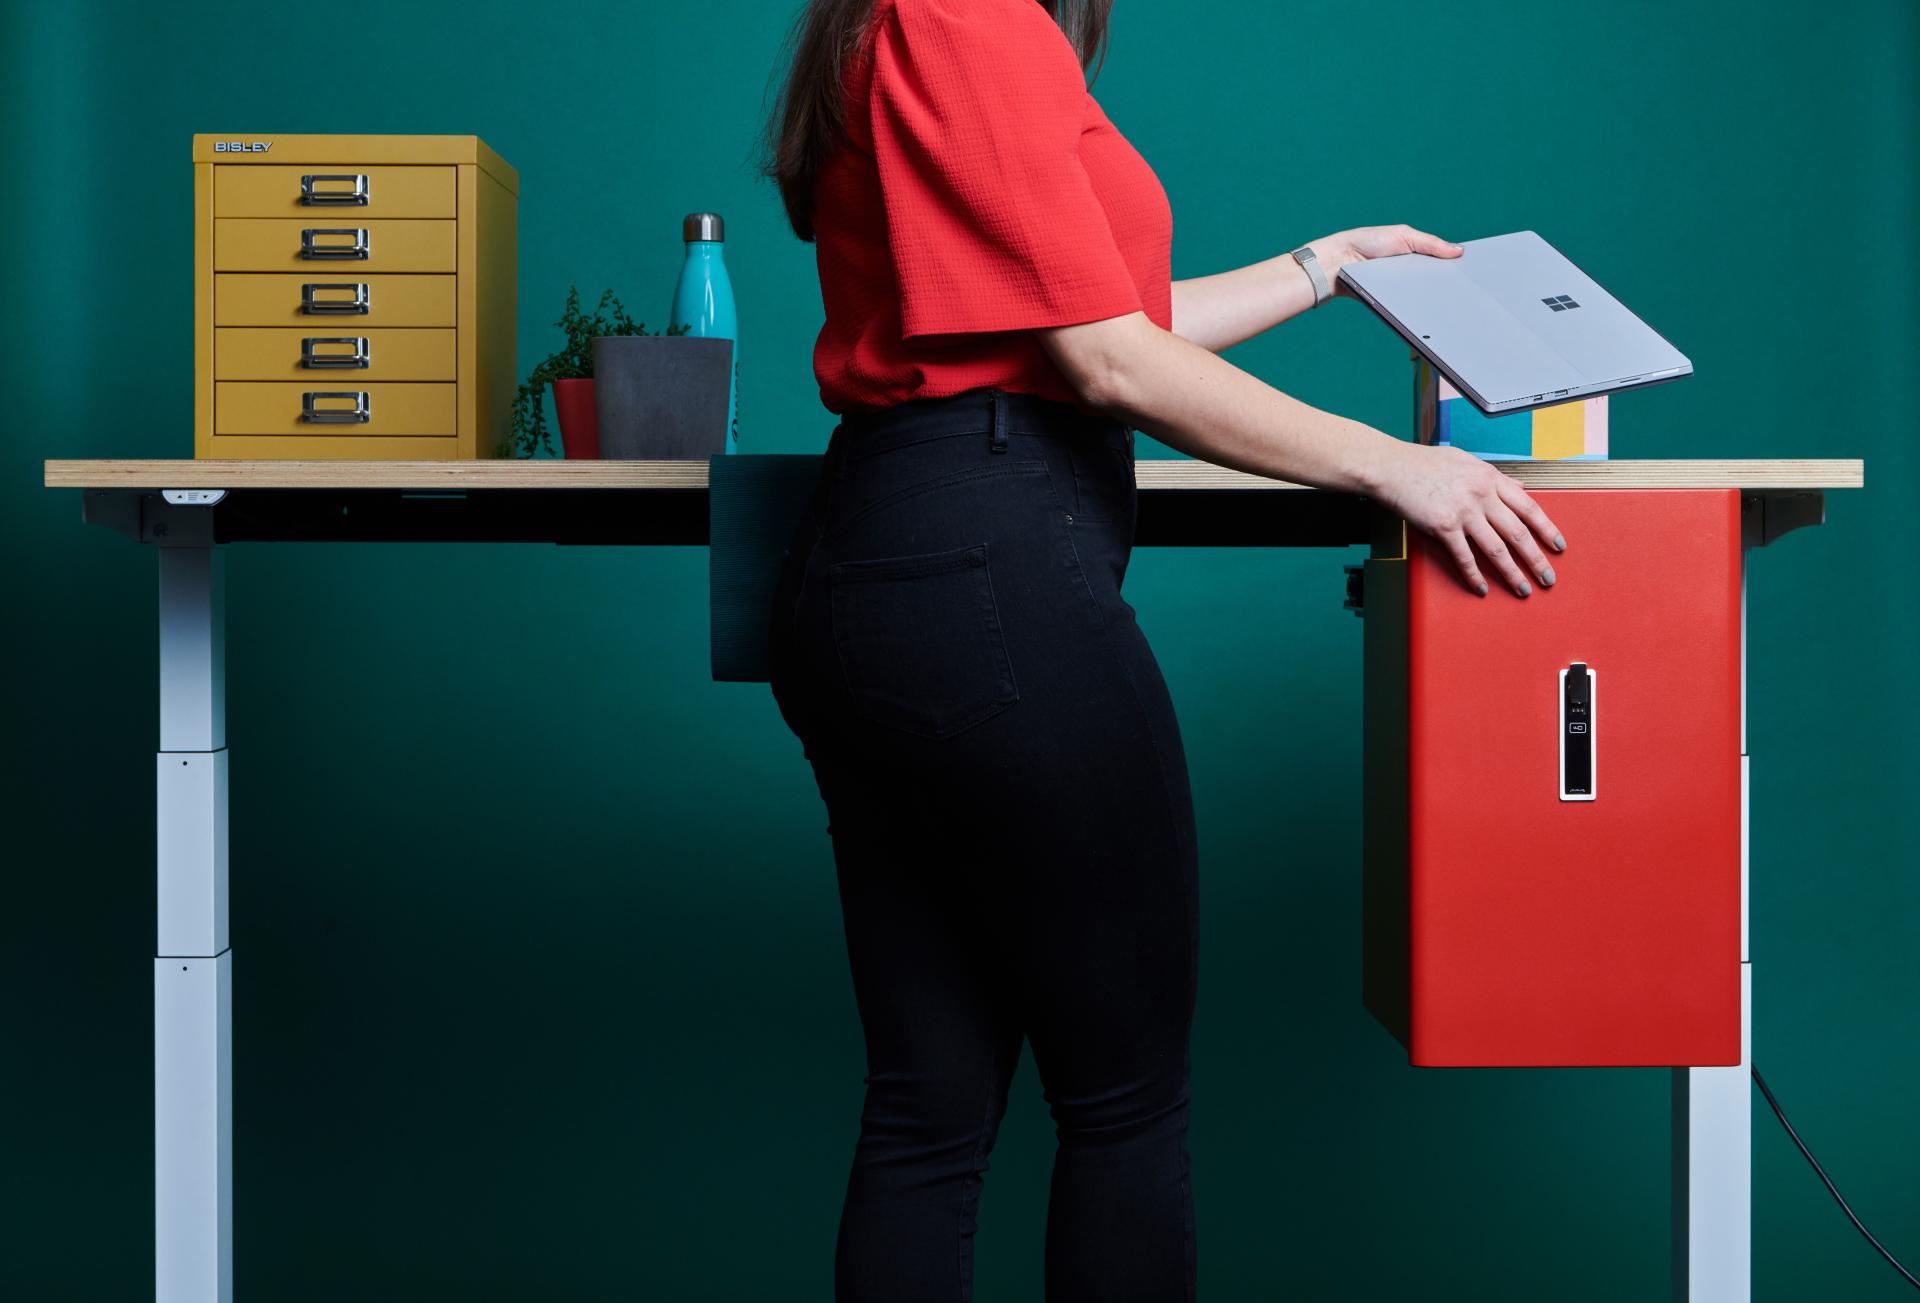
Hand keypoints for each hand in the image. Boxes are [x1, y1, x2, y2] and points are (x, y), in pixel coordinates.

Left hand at [1309, 224, 1462, 299]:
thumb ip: (1431, 243)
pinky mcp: (1388, 304)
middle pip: (1434, 284)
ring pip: (1422, 299)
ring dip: (1435, 300)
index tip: (1473, 276)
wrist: (1338, 261)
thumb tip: (1459, 250)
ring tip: (1452, 303)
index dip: (1455, 271)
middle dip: (1448, 288)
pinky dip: (1416, 310)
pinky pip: (1406, 309)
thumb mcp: (1403, 236)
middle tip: (1466, 293)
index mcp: (1414, 256)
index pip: (1440, 266)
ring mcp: (1398, 291)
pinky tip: (1429, 311)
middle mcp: (1408, 275)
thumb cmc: (1366, 242)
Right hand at [1367, 440, 1565, 596]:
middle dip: (1536, 559)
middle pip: (1518, 533)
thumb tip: (1520, 486)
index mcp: (1490, 478)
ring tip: (1523, 589)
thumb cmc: (1424, 463)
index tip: (1558, 546)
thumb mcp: (1467, 461)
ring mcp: (1463, 512)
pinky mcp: (1443, 526)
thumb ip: (1496, 476)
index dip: (1547, 529)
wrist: (1392, 466)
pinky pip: (1464, 557)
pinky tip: (1482, 588)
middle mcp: (1482, 496)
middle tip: (1547, 578)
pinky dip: (1474, 575)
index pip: (1529, 507)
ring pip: (1496, 549)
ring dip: (1512, 573)